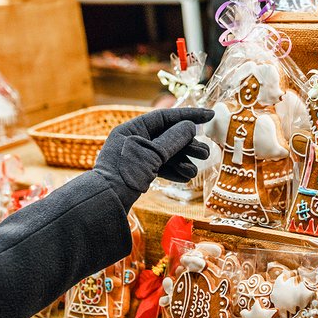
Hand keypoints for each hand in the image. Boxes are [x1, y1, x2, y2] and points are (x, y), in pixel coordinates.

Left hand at [95, 108, 214, 209]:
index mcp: (133, 129)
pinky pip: (160, 167)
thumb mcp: (152, 155)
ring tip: (194, 171)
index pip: (165, 117)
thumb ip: (173, 139)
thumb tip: (191, 126)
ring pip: (166, 154)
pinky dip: (173, 171)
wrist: (106, 203)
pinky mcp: (138, 173)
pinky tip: (184, 177)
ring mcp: (136, 157)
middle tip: (206, 153)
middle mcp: (134, 140)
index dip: (189, 115)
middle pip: (169, 136)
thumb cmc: (125, 174)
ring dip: (182, 161)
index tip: (210, 115)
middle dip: (188, 146)